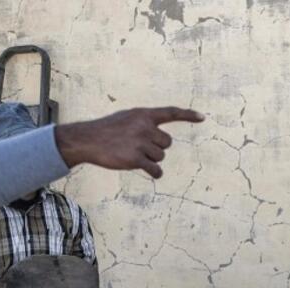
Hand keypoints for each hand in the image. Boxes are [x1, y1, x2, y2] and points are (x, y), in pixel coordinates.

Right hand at [54, 107, 204, 178]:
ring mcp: (140, 143)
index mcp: (143, 114)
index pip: (170, 113)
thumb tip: (164, 140)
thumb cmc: (107, 130)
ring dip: (150, 159)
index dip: (188, 115)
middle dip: (156, 147)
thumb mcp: (127, 119)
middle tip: (138, 146)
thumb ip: (145, 124)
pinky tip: (146, 170)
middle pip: (167, 143)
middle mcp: (144, 127)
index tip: (203, 117)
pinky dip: (154, 173)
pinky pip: (156, 170)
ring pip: (160, 157)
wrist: (87, 140)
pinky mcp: (135, 159)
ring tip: (132, 154)